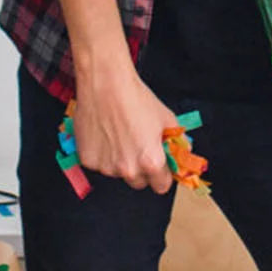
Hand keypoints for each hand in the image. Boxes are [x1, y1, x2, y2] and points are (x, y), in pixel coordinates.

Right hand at [71, 62, 177, 191]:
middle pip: (139, 182)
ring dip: (120, 161)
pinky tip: (104, 134)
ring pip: (118, 173)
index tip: (160, 167)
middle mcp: (129, 169)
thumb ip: (177, 141)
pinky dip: (102, 154)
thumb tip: (183, 152)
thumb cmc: (136, 98)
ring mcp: (107, 167)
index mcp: (151, 162)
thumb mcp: (166, 118)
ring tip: (119, 134)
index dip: (162, 175)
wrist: (106, 84)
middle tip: (138, 146)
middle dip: (141, 169)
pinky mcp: (89, 161)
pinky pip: (100, 164)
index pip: (162, 186)